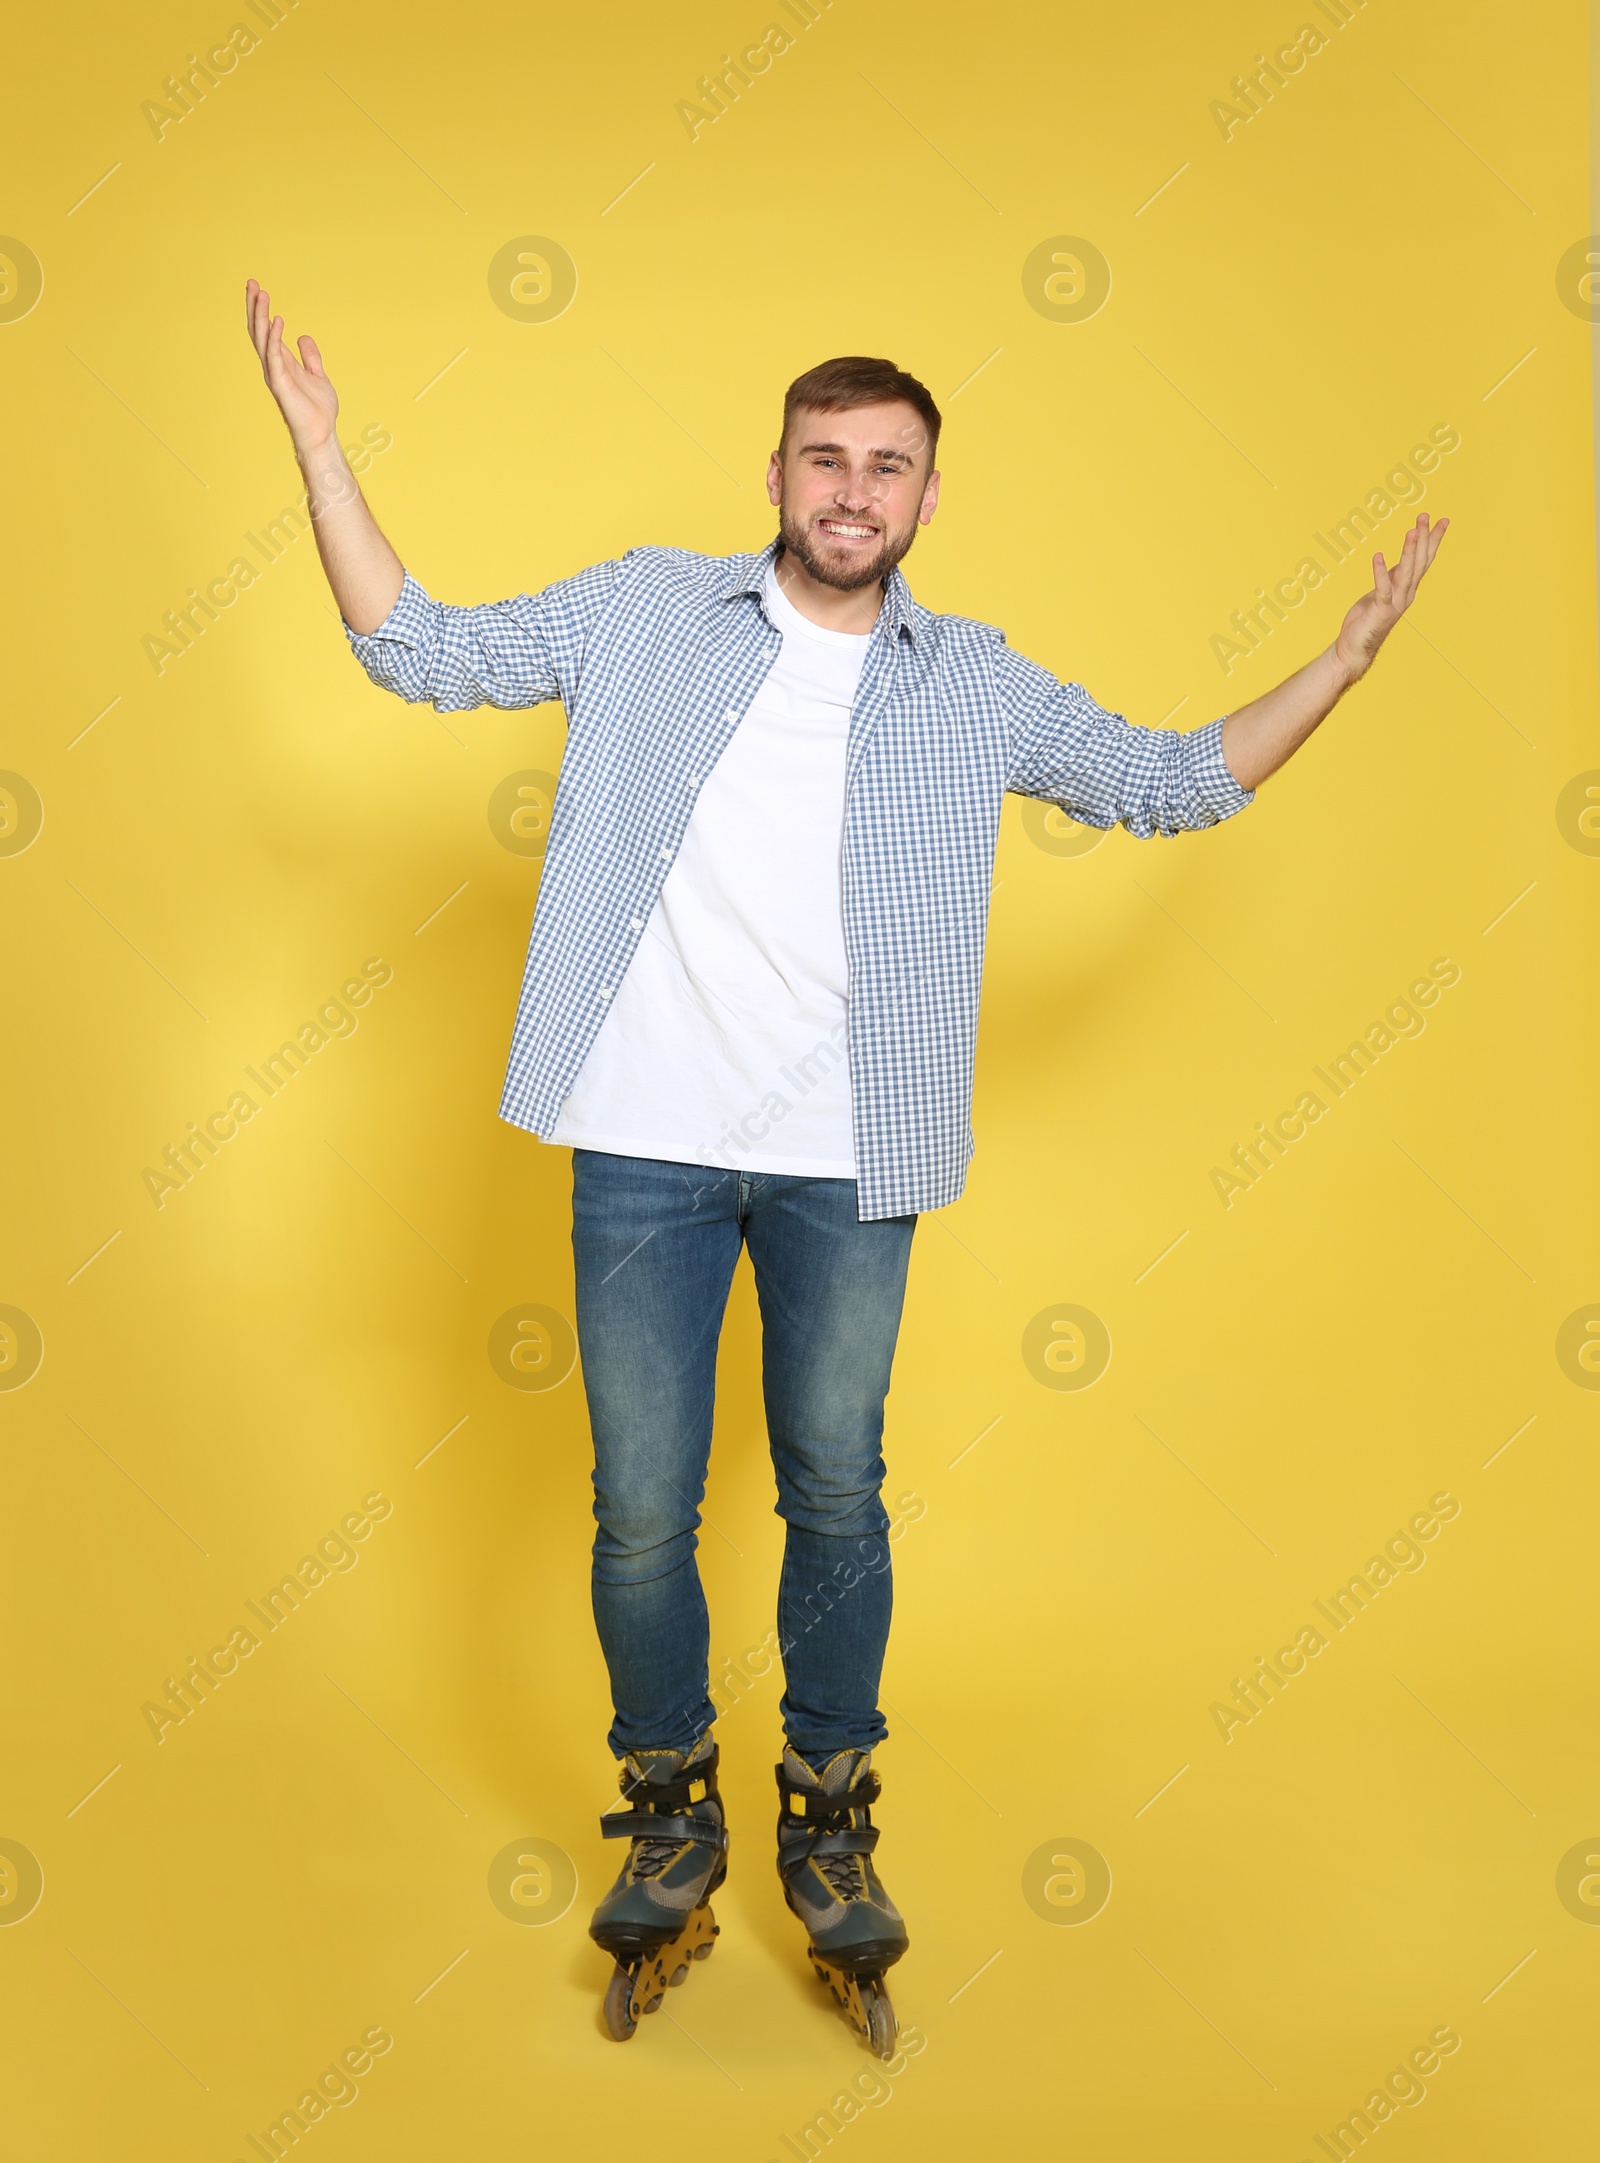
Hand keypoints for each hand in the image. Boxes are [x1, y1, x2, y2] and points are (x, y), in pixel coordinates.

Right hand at [245, 278, 338, 453]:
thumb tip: (303, 337)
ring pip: (263, 339)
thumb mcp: (318, 375)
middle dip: (255, 307)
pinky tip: (277, 320)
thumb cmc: (318, 410)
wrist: (321, 434)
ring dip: (261, 316)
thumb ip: (310, 357)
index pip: (266, 331)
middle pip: (259, 330)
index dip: (261, 310)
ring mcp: (275, 374)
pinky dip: (275, 338)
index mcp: (280, 362)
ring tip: (261, 294)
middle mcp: (273, 366)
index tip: (258, 288)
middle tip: (252, 283)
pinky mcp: (281, 384)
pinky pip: (275, 356)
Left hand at [1333, 512, 1449, 682]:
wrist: (1355, 649)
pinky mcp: (1380, 610)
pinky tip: (1378, 556)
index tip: (1443, 520)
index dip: (1433, 539)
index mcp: (1408, 588)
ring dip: (1409, 551)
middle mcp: (1406, 594)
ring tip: (1412, 530)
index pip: (1425, 559)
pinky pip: (1382, 588)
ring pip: (1406, 572)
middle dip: (1424, 538)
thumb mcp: (1382, 592)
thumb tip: (1400, 562)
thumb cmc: (1366, 620)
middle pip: (1419, 561)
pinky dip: (1380, 572)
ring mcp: (1395, 603)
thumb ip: (1393, 578)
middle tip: (1425, 515)